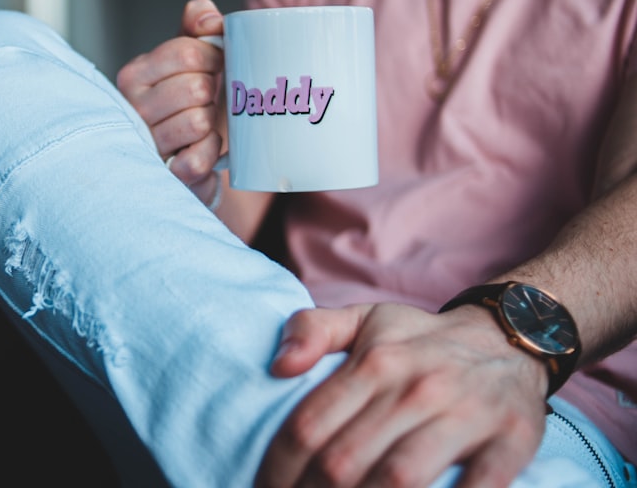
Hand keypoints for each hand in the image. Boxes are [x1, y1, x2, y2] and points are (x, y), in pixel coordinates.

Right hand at [117, 0, 224, 202]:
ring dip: (211, 124)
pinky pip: (197, 160)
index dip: (214, 57)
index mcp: (135, 75)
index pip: (186, 52)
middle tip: (207, 100)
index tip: (216, 65)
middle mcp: (132, 109)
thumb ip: (197, 25)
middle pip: (196, 86)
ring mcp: (145, 144)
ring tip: (202, 126)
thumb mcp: (191, 56)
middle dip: (213, 93)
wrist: (194, 156)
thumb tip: (208, 18)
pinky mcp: (163, 175)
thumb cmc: (192, 101)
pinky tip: (204, 148)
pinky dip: (210, 153)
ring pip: (198, 121)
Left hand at [257, 303, 550, 487]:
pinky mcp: (511, 442)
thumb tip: (278, 366)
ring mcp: (464, 416)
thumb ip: (312, 330)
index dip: (278, 469)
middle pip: (344, 462)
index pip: (308, 426)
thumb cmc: (421, 340)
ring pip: (398, 479)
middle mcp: (415, 388)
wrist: (512, 338)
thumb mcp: (365, 318)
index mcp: (374, 362)